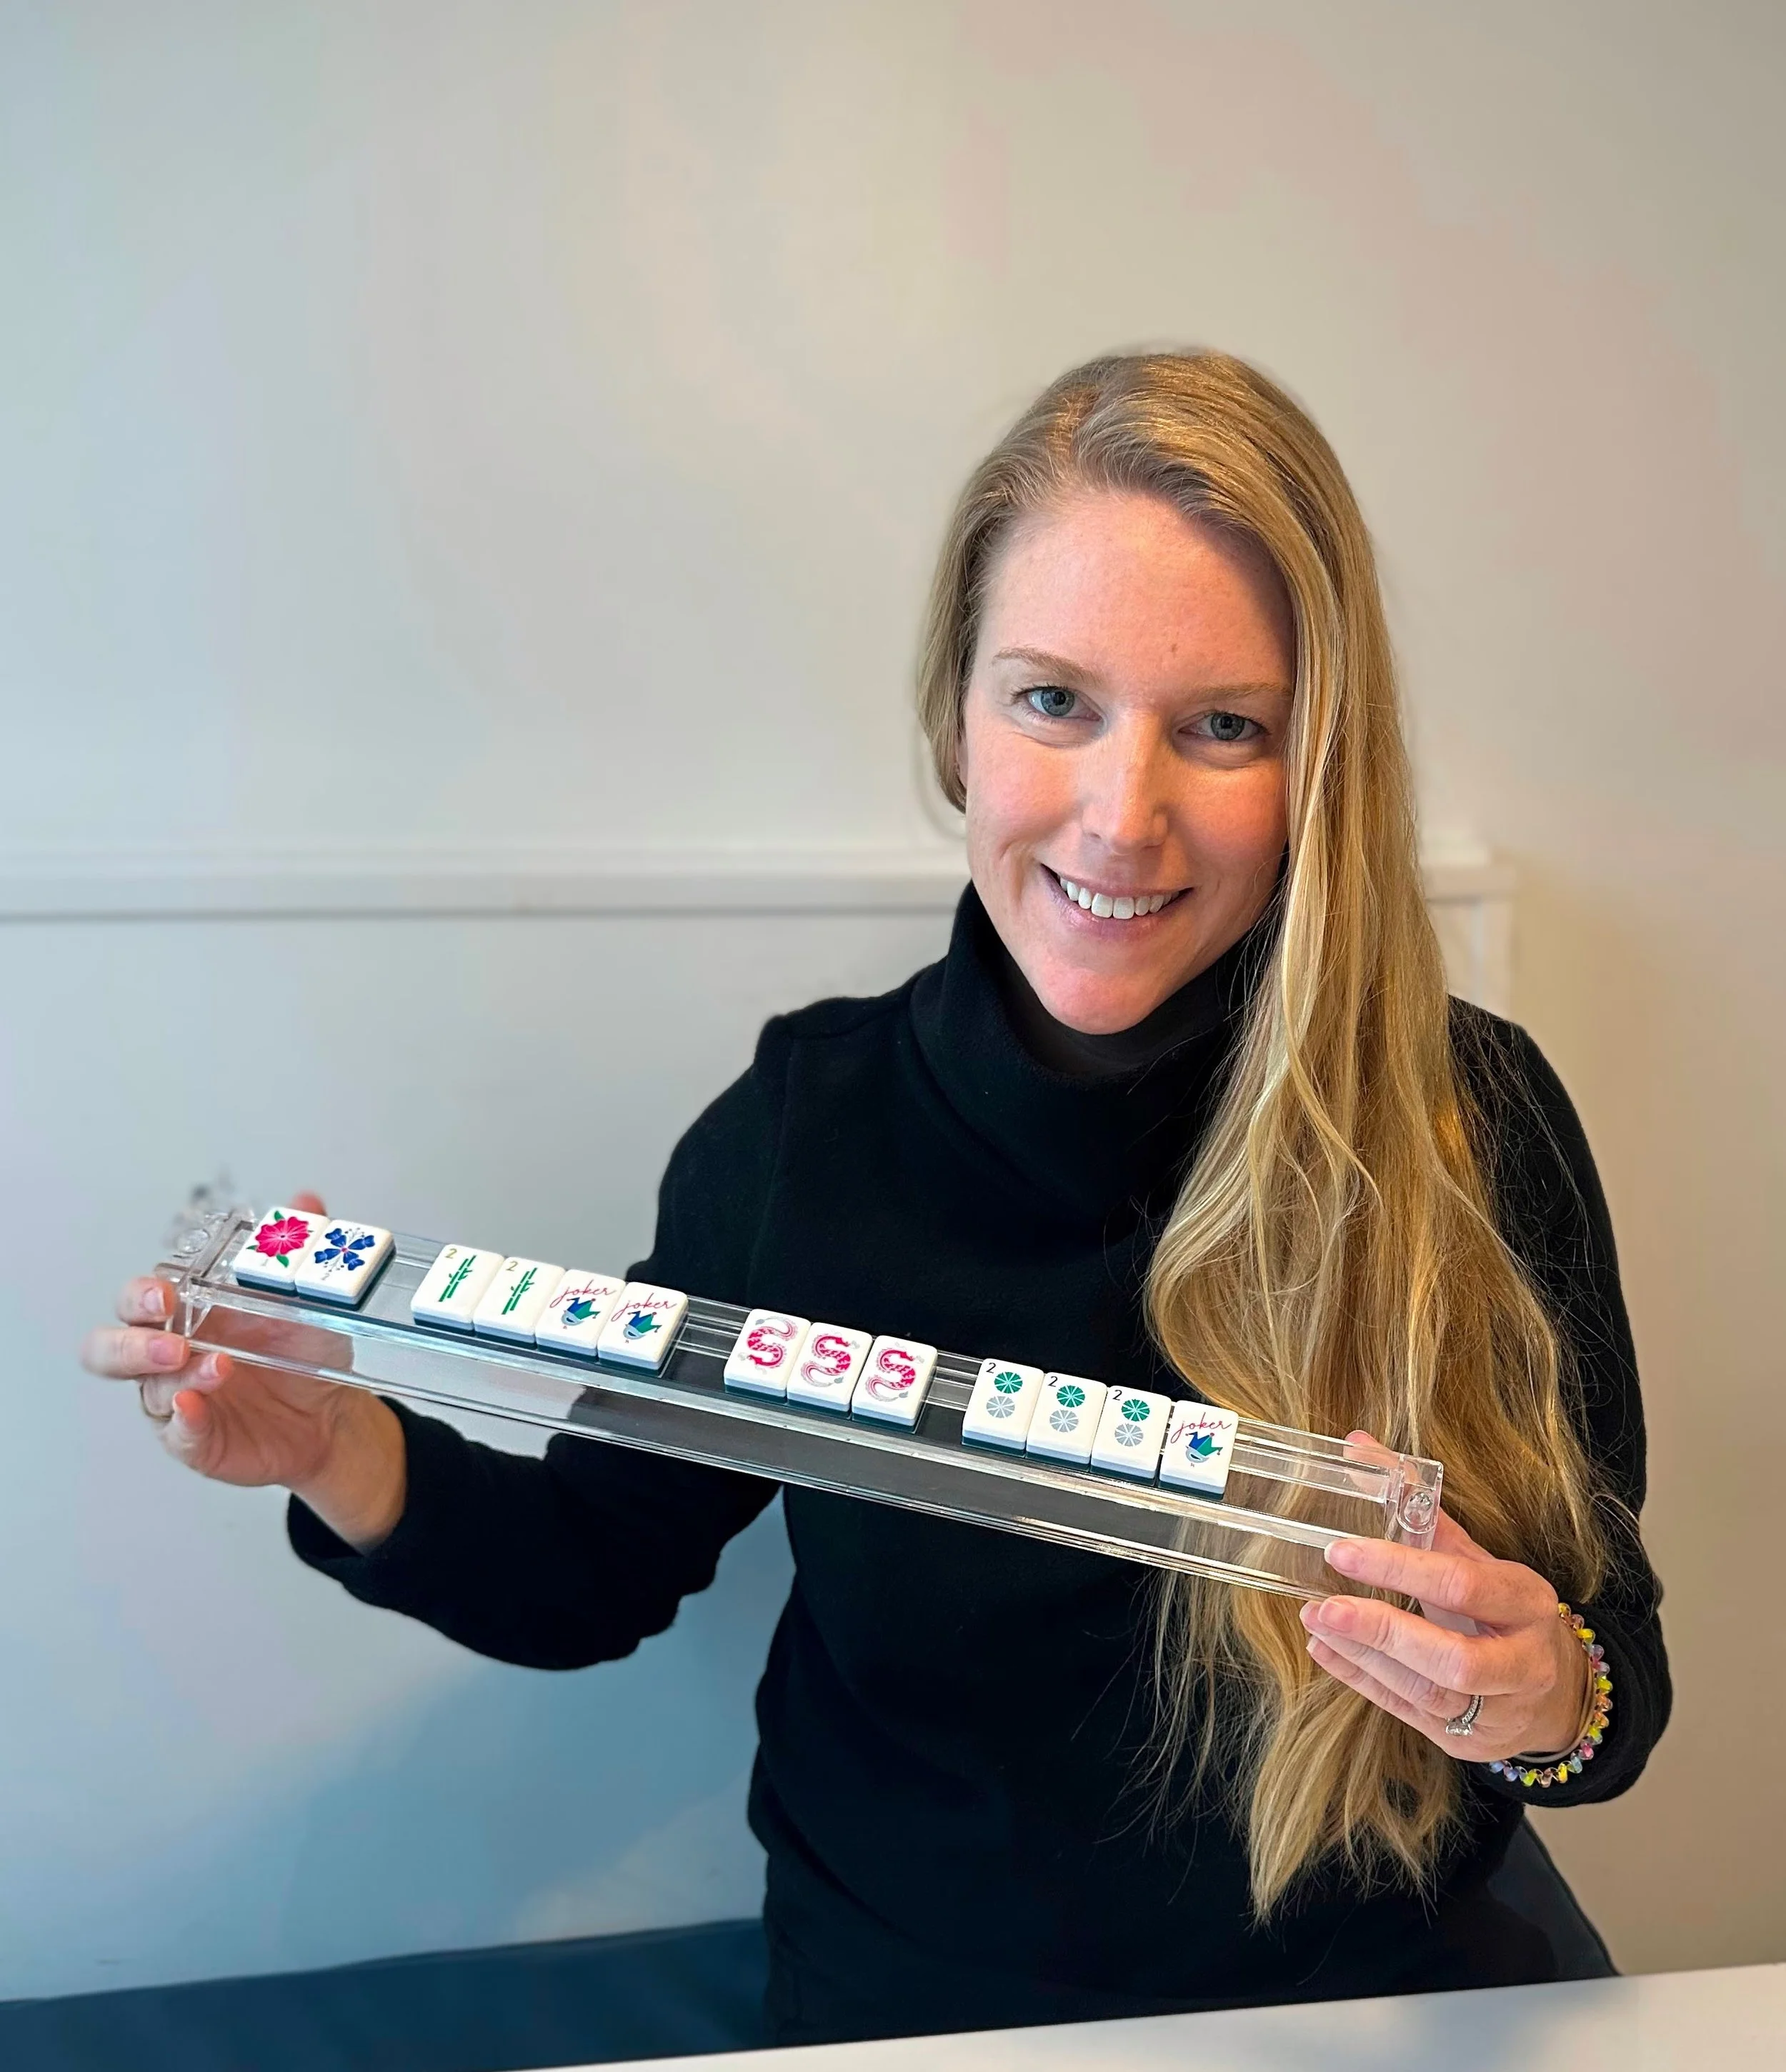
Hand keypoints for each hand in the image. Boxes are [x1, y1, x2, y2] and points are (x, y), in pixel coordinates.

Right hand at [80, 1192, 406, 1549]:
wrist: (334, 1412)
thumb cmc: (305, 1351)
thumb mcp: (308, 1297)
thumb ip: (299, 1249)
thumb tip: (305, 1201)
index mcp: (186, 1314)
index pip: (136, 1300)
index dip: (139, 1294)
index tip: (165, 1292)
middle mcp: (170, 1356)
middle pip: (111, 1349)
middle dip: (130, 1342)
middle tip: (171, 1339)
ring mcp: (178, 1399)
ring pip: (147, 1390)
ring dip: (174, 1377)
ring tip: (217, 1367)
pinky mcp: (196, 1439)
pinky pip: (177, 1434)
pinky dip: (184, 1421)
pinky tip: (195, 1407)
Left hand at [1299, 1433, 1589, 1762]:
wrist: (1552, 1685)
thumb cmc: (1501, 1607)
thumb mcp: (1477, 1555)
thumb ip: (1418, 1506)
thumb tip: (1357, 1445)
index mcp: (1527, 1602)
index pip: (1463, 1585)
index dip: (1400, 1568)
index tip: (1342, 1551)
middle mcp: (1521, 1662)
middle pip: (1453, 1659)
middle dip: (1383, 1631)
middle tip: (1324, 1606)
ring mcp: (1497, 1710)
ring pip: (1428, 1694)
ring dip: (1364, 1657)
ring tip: (1316, 1620)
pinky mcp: (1467, 1741)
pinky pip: (1409, 1714)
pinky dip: (1362, 1682)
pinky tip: (1325, 1651)